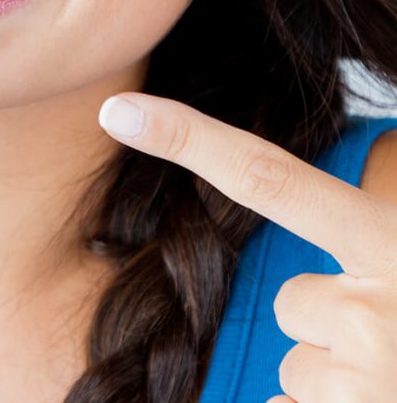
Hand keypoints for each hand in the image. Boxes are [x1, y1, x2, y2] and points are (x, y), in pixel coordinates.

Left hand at [97, 92, 396, 402]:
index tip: (117, 111)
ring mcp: (373, 379)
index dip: (190, 140)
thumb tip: (336, 201)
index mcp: (396, 241)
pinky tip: (385, 400)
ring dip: (345, 375)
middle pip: (289, 301)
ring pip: (301, 364)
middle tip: (395, 334)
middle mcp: (383, 310)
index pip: (271, 180)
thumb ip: (371, 216)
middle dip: (326, 318)